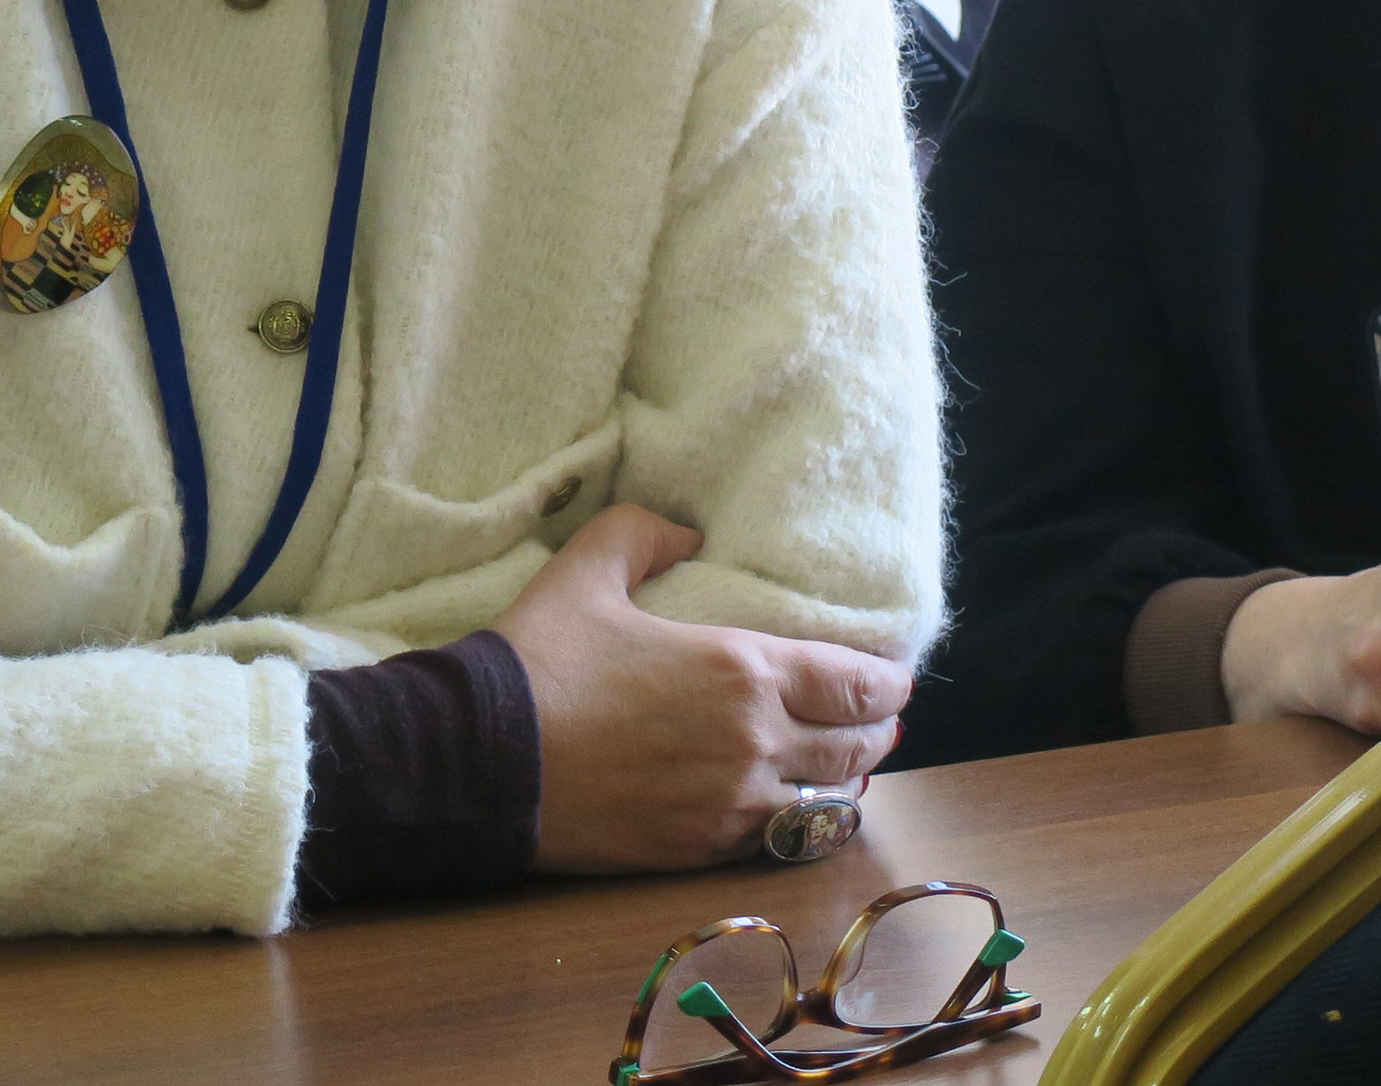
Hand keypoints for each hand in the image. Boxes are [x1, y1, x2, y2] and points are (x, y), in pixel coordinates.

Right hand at [490, 504, 909, 872]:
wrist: (482, 761)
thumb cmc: (540, 661)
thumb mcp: (588, 568)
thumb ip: (645, 533)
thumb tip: (684, 532)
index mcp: (743, 670)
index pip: (857, 684)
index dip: (890, 683)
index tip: (898, 677)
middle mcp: (754, 743)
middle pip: (857, 748)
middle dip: (878, 732)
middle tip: (880, 719)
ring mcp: (729, 805)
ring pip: (825, 802)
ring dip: (841, 782)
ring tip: (840, 766)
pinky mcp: (697, 849)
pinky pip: (774, 840)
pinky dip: (794, 821)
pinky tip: (786, 807)